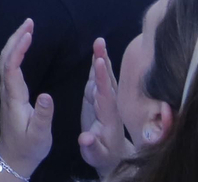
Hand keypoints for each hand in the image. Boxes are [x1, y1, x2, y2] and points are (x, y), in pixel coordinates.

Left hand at [0, 19, 53, 179]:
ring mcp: (6, 91)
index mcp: (14, 98)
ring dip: (14, 41)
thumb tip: (46, 96)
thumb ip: (43, 116)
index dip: (18, 49)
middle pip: (5, 58)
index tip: (29, 34)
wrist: (13, 157)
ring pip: (5, 60)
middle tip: (29, 21)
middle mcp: (7, 91)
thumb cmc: (29, 147)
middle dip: (15, 37)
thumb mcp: (39, 135)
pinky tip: (23, 45)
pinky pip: (9, 65)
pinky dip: (15, 51)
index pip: (12, 67)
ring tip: (27, 27)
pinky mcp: (10, 92)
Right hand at [78, 38, 133, 175]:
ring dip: (101, 59)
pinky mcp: (98, 99)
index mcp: (109, 117)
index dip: (103, 78)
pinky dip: (97, 66)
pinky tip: (96, 54)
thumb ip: (91, 147)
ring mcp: (105, 100)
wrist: (113, 155)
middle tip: (99, 42)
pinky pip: (99, 80)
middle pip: (107, 80)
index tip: (100, 62)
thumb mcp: (95, 155)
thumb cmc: (103, 156)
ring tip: (98, 42)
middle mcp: (110, 105)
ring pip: (104, 77)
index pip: (106, 94)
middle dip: (103, 61)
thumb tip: (85, 138)